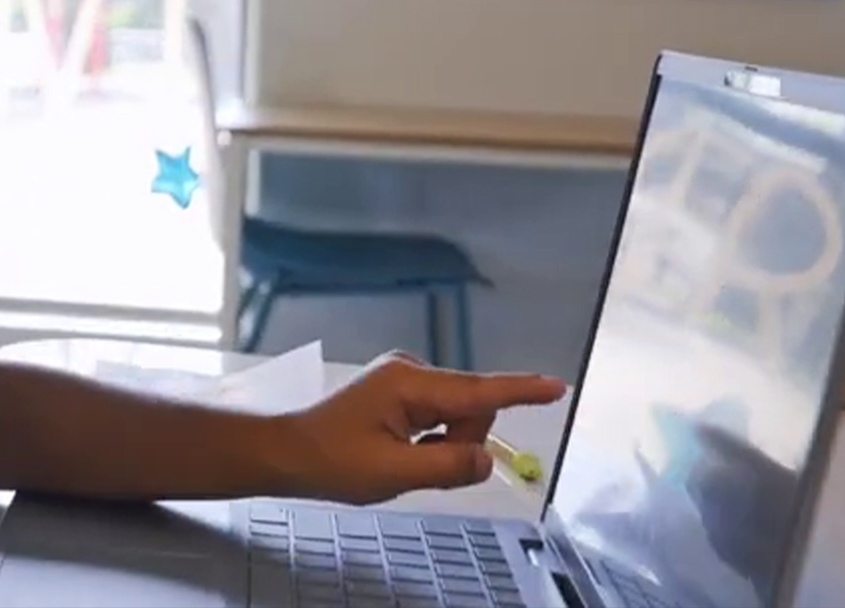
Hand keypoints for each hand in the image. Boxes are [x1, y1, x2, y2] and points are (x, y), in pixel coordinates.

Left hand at [283, 352, 567, 504]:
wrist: (286, 451)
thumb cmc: (331, 461)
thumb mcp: (392, 473)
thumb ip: (446, 467)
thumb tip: (487, 459)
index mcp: (410, 384)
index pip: (479, 391)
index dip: (522, 391)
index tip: (558, 386)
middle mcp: (411, 371)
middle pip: (471, 408)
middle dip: (462, 443)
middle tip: (419, 467)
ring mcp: (404, 379)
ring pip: (456, 416)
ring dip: (444, 445)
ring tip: (401, 461)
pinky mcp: (399, 391)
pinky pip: (438, 417)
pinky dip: (431, 441)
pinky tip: (400, 452)